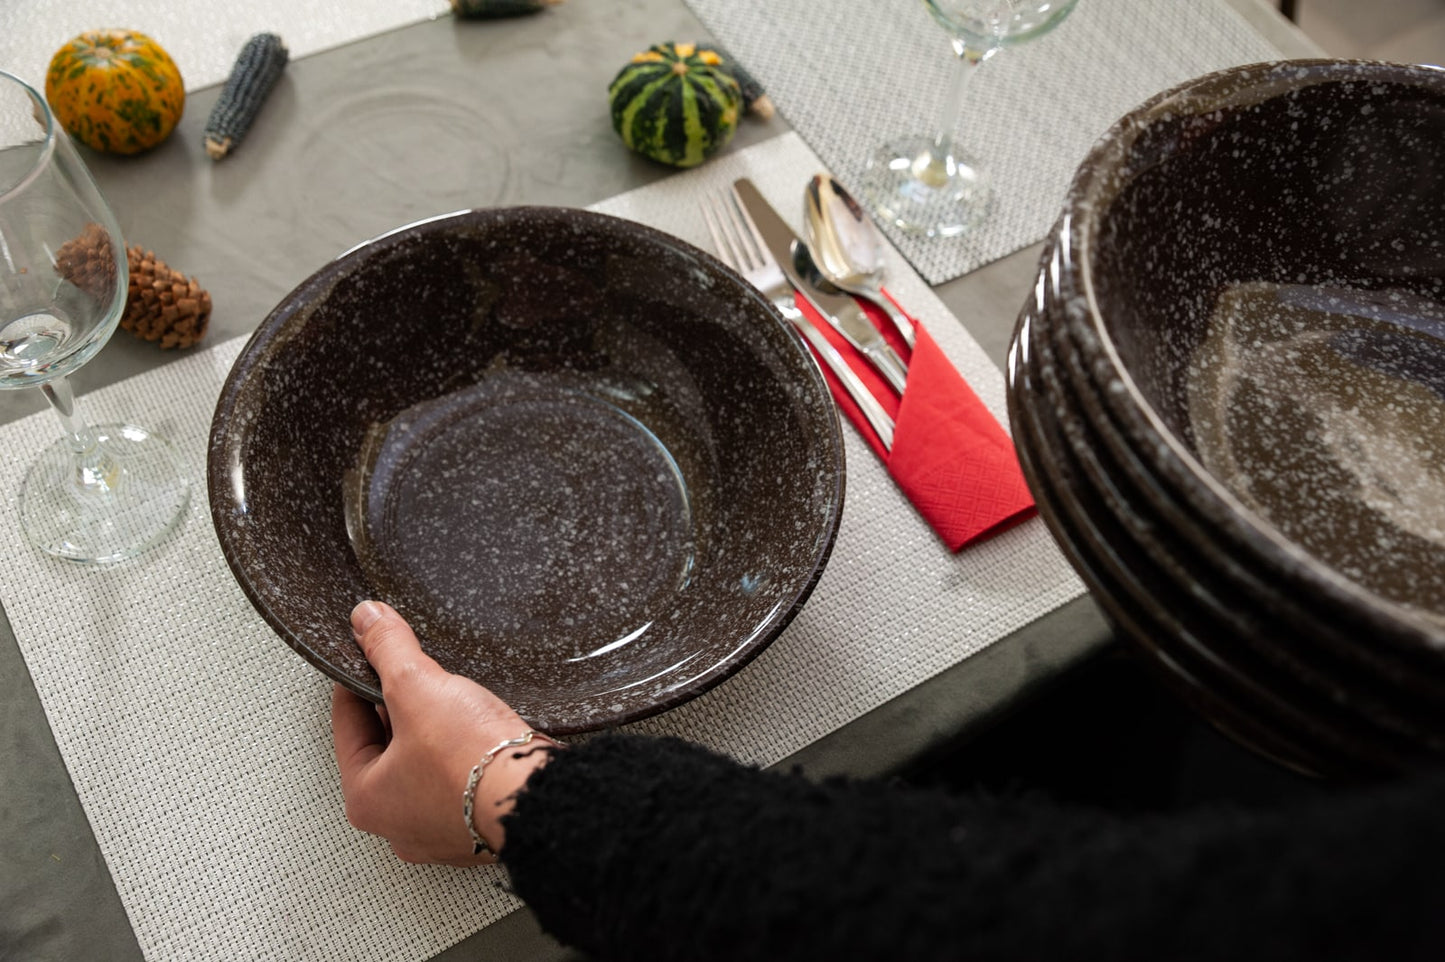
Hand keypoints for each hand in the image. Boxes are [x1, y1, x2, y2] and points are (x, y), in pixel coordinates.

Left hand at [331, 600, 555, 865]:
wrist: (538, 797)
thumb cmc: (474, 763)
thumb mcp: (417, 687)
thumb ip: (388, 650)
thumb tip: (367, 620)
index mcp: (366, 799)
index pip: (347, 723)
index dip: (356, 679)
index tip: (369, 655)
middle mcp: (398, 823)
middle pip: (386, 743)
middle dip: (401, 706)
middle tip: (418, 675)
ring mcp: (440, 827)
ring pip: (425, 762)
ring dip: (435, 730)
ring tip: (453, 700)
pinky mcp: (478, 823)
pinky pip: (460, 777)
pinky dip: (465, 753)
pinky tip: (480, 731)